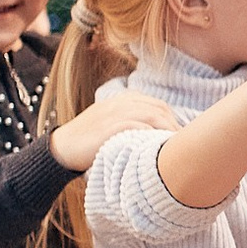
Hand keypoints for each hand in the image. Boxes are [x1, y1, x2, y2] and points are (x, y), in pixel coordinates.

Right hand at [50, 93, 180, 170]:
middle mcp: (120, 103)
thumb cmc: (90, 140)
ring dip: (167, 130)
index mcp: (123, 99)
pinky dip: (150, 135)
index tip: (181, 137)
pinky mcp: (109, 128)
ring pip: (152, 115)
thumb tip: (159, 134)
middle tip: (183, 144)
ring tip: (175, 147)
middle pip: (159, 109)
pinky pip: (137, 127)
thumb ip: (133, 121)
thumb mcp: (112, 123)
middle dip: (174, 125)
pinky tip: (157, 148)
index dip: (173, 119)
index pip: (158, 104)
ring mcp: (114, 114)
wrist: (63, 148)